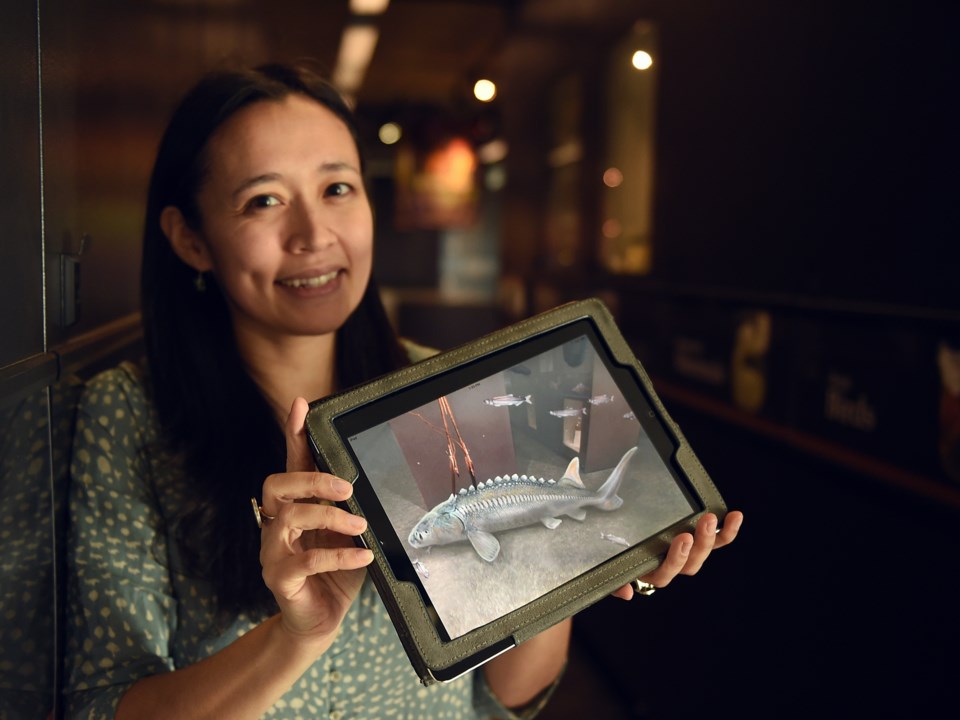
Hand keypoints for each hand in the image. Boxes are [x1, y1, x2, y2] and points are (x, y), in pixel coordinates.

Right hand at [258, 397, 373, 640]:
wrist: (322, 619)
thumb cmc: (336, 571)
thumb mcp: (347, 532)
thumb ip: (349, 507)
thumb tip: (367, 480)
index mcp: (292, 508)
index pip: (289, 464)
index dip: (293, 434)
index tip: (301, 405)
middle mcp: (275, 525)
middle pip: (277, 484)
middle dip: (312, 479)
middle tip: (346, 488)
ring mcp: (272, 552)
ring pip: (290, 518)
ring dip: (330, 517)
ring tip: (359, 525)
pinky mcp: (280, 579)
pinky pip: (305, 560)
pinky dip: (339, 554)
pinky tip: (363, 554)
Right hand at [611, 510, 742, 599]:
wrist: (620, 540)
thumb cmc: (616, 555)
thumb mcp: (612, 567)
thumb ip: (615, 581)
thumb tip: (626, 593)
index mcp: (651, 573)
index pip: (665, 573)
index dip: (677, 558)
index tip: (683, 538)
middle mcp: (671, 566)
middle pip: (689, 564)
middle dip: (700, 543)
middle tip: (703, 521)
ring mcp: (687, 554)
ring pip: (702, 553)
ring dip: (711, 536)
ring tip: (712, 517)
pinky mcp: (697, 542)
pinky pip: (716, 541)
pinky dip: (727, 531)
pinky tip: (735, 517)